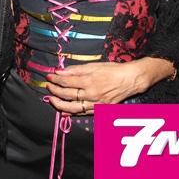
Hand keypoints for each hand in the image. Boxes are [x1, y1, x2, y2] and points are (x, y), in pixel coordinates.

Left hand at [46, 59, 171, 114]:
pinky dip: (72, 113)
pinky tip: (64, 111)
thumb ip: (75, 70)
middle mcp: (91, 94)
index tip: (48, 77)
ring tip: (51, 100)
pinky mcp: (100, 110)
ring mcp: (96, 104)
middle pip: (67, 95)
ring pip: (73, 108)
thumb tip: (59, 72)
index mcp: (89, 81)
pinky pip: (83, 113)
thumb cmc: (112, 70)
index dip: (55, 79)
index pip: (66, 81)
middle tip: (48, 87)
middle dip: (54, 91)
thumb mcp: (93, 65)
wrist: (130, 80)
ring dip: (59, 104)